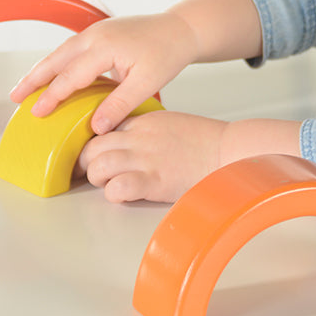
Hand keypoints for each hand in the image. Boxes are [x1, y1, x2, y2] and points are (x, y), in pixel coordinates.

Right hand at [9, 12, 197, 133]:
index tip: (37, 113)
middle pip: (55, 59)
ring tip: (24, 88)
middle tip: (14, 98)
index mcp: (104, 47)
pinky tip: (52, 76)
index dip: (52, 96)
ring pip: (60, 52)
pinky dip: (56, 63)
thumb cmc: (167, 53)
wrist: (179, 29)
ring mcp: (95, 31)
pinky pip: (70, 49)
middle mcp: (94, 35)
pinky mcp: (99, 33)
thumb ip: (120, 104)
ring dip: (41, 70)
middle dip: (33, 79)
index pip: (70, 76)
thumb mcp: (147, 83)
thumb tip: (97, 127)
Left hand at [77, 111, 225, 202]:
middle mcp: (139, 137)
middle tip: (88, 175)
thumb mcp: (167, 123)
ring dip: (98, 179)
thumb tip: (122, 142)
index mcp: (141, 122)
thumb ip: (142, 130)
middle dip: (85, 164)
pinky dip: (114, 193)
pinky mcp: (155, 181)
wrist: (230, 150)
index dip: (89, 146)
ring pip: (98, 166)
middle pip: (91, 147)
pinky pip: (118, 187)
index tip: (86, 157)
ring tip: (109, 185)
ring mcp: (146, 158)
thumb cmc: (204, 142)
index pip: (99, 129)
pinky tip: (123, 194)